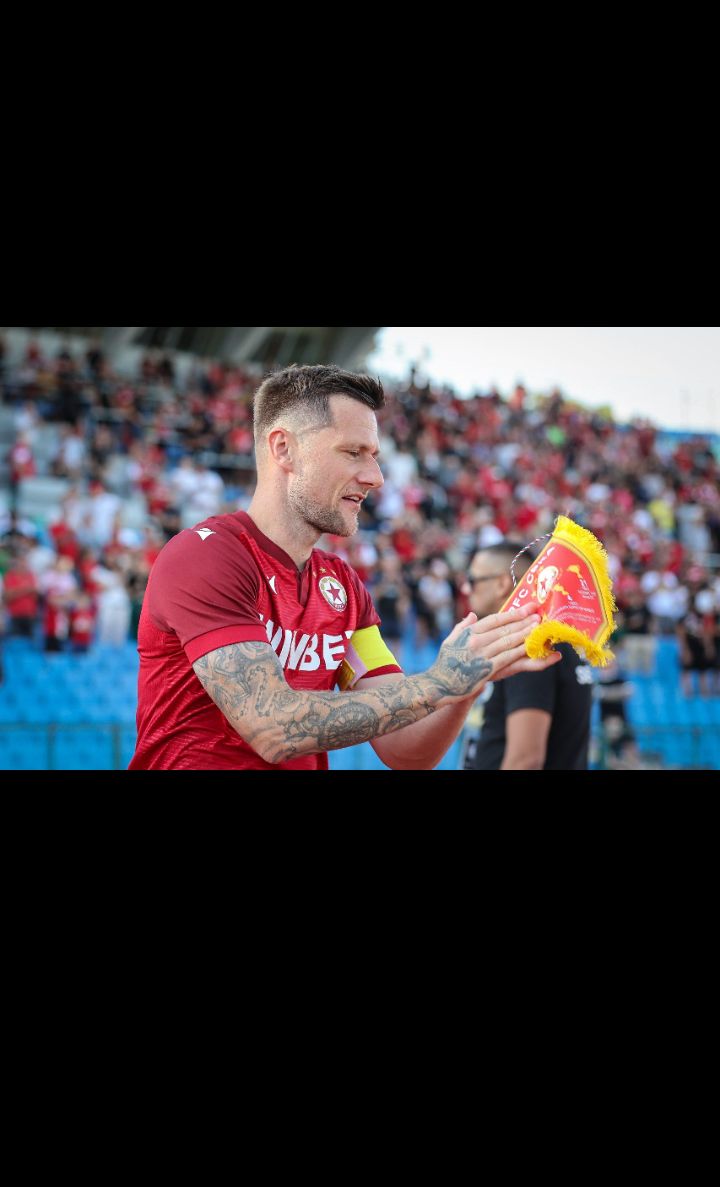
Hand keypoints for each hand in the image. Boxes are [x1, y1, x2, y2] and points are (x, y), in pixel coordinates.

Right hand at [431, 601, 558, 701]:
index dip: (512, 614)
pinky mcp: (486, 669)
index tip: (526, 609)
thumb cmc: (445, 663)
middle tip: (538, 616)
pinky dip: (519, 652)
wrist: (439, 685)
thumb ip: (463, 627)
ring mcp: (481, 655)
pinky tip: (529, 647)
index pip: (494, 620)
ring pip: (507, 642)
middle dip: (523, 622)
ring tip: (537, 628)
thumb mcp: (450, 641)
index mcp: (468, 633)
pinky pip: (506, 658)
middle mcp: (475, 641)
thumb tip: (473, 615)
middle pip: (504, 629)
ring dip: (524, 634)